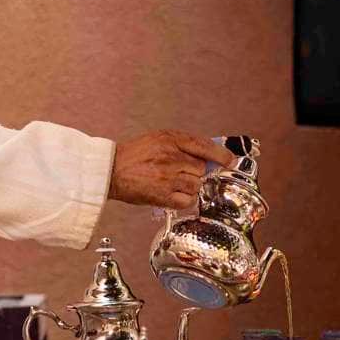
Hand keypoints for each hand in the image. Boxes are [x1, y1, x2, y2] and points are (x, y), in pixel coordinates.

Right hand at [109, 130, 236, 209]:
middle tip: (180, 173)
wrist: (110, 171)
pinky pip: (188, 200)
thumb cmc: (133, 156)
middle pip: (201, 168)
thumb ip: (181, 144)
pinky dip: (184, 199)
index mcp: (170, 139)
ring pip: (196, 185)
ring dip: (189, 186)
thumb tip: (207, 155)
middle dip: (194, 172)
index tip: (229, 160)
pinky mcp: (164, 195)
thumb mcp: (157, 139)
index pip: (204, 146)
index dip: (220, 155)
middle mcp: (171, 157)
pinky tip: (173, 194)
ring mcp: (168, 177)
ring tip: (171, 183)